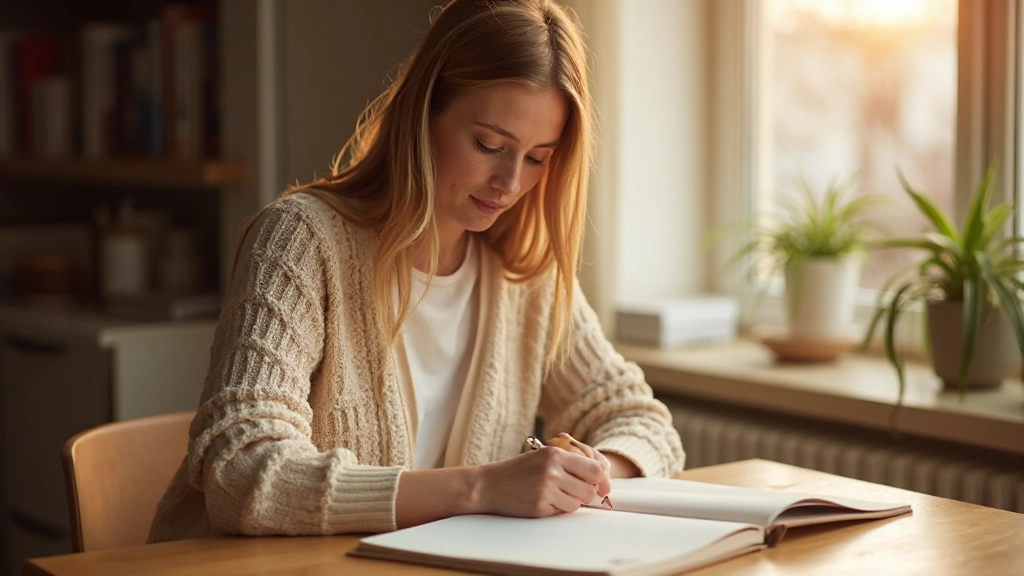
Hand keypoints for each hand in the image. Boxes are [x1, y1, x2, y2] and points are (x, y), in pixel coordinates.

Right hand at [476, 439, 608, 516]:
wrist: (488, 485)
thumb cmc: (518, 471)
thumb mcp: (542, 456)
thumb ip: (570, 461)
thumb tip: (601, 474)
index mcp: (556, 453)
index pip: (595, 468)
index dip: (601, 479)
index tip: (601, 486)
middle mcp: (552, 470)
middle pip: (589, 489)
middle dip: (584, 492)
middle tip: (571, 490)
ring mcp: (546, 489)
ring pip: (577, 503)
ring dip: (569, 501)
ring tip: (553, 494)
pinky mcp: (540, 506)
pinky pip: (562, 511)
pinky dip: (556, 508)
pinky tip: (542, 500)